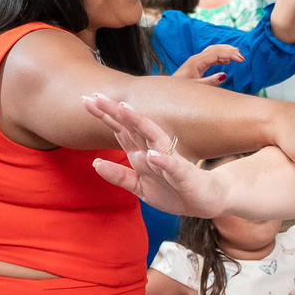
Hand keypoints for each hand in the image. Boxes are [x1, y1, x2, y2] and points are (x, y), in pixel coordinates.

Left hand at [84, 94, 226, 217]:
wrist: (209, 199)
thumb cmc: (175, 191)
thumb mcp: (140, 187)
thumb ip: (119, 175)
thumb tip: (95, 162)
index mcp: (142, 154)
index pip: (121, 130)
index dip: (104, 116)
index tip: (85, 100)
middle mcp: (154, 151)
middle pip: (132, 128)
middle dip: (114, 112)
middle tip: (95, 95)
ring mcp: (170, 161)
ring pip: (153, 138)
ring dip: (139, 123)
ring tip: (124, 108)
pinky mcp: (185, 175)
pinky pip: (173, 166)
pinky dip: (163, 160)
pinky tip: (152, 154)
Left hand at [172, 44, 243, 84]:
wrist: (169, 93)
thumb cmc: (180, 91)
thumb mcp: (196, 88)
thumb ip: (210, 82)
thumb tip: (224, 75)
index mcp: (196, 61)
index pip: (216, 52)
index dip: (230, 54)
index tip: (241, 59)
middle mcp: (196, 59)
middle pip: (215, 49)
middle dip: (229, 51)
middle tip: (242, 57)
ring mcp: (196, 62)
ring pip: (213, 51)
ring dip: (226, 52)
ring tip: (238, 56)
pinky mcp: (197, 66)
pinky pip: (211, 58)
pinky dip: (220, 57)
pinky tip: (227, 60)